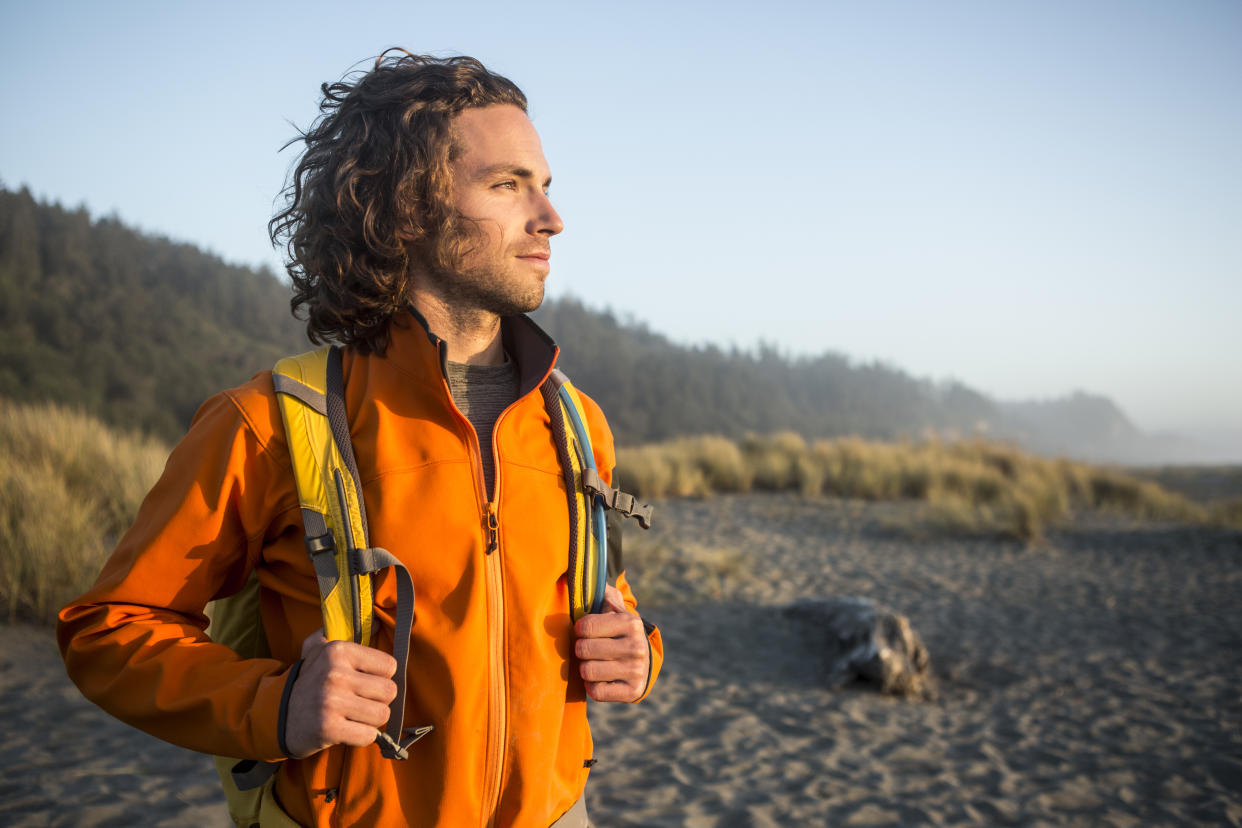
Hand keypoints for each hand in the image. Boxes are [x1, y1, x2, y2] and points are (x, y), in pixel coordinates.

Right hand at [282, 629, 397, 758]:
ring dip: (371, 720)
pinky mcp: (328, 728)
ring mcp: (331, 702)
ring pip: (382, 714)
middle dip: (378, 700)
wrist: (276, 714)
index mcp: (338, 650)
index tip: (364, 681)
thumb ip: (344, 629)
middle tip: (360, 702)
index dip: (381, 677)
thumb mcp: (317, 648)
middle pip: (389, 691)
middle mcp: (335, 673)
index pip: (389, 666)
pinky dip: (361, 736)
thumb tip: (380, 623)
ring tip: (353, 715)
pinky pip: (368, 735)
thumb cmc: (307, 680)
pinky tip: (347, 729)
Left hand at [573, 585, 649, 702]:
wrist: (643, 662)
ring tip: (593, 662)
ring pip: (587, 671)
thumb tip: (588, 577)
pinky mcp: (632, 692)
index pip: (585, 627)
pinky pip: (595, 692)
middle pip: (584, 649)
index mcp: (630, 623)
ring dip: (585, 668)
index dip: (578, 629)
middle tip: (588, 648)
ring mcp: (636, 671)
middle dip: (581, 649)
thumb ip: (601, 593)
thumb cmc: (618, 632)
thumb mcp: (614, 609)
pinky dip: (592, 686)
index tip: (583, 631)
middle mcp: (636, 647)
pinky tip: (600, 678)